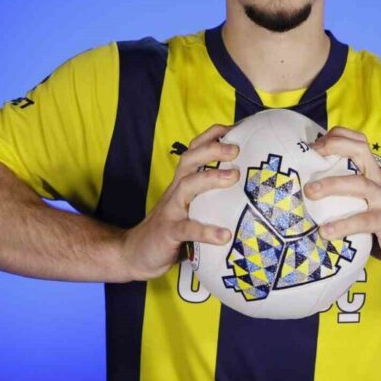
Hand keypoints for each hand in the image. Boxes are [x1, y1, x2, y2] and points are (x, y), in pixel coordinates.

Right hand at [120, 123, 239, 281]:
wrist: (135, 254)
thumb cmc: (171, 228)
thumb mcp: (189, 207)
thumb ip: (208, 198)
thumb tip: (245, 191)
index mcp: (181, 183)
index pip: (193, 151)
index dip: (210, 136)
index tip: (232, 127)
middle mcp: (176, 191)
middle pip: (189, 160)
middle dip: (212, 150)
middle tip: (236, 149)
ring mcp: (171, 210)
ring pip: (187, 186)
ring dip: (210, 178)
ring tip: (233, 176)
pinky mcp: (168, 232)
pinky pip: (187, 229)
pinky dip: (206, 231)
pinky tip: (224, 235)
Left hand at [304, 126, 380, 273]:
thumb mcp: (368, 204)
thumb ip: (347, 195)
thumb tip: (309, 193)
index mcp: (373, 174)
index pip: (358, 142)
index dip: (336, 137)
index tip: (313, 146)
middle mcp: (380, 181)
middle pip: (359, 151)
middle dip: (332, 148)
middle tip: (308, 158)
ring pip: (358, 183)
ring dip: (331, 185)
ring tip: (309, 192)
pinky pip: (364, 220)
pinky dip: (343, 225)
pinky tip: (325, 232)